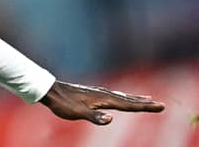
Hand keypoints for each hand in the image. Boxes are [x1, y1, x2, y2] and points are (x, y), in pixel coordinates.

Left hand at [39, 80, 164, 124]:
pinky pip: (113, 96)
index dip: (145, 106)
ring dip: (134, 98)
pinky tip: (121, 98)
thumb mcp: (78, 113)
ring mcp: (98, 93)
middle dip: (144, 102)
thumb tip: (111, 119)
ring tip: (146, 99)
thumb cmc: (64, 103)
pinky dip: (123, 97)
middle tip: (160, 105)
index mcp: (103, 99)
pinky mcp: (93, 94)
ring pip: (121, 96)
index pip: (128, 104)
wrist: (50, 91)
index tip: (160, 106)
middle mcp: (103, 94)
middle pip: (128, 99)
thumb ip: (95, 117)